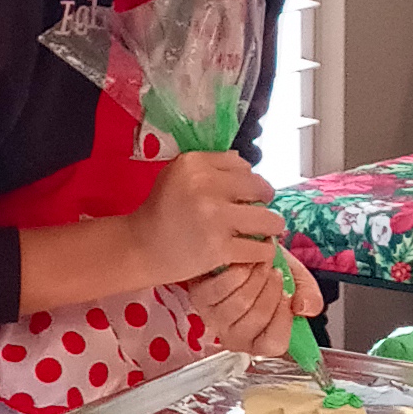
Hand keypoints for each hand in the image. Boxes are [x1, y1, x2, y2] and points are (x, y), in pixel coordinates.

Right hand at [132, 151, 287, 283]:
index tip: (244, 193)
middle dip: (265, 200)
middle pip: (261, 188)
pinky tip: (255, 250)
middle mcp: (205, 186)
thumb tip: (247, 164)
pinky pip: (261, 248)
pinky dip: (263, 250)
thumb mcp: (177, 174)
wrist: (141, 247)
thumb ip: (211, 164)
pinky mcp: (220, 249)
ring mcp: (214, 218)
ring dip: (271, 226)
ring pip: (269, 219)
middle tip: (259, 211)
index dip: (249, 180)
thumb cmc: (162, 209)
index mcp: (194, 163)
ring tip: (265, 231)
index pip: (243, 165)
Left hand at [189, 249, 314, 357]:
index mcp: (261, 339)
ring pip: (240, 303)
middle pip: (257, 318)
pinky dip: (236, 270)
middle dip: (271, 287)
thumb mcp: (295, 279)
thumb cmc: (267, 268)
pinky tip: (242, 261)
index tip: (288, 294)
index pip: (273, 344)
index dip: (283, 318)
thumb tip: (304, 308)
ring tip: (261, 263)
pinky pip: (221, 288)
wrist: (243, 246)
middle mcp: (236, 335)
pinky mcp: (200, 299)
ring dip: (255, 277)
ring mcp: (216, 319)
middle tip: (276, 270)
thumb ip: (308, 295)